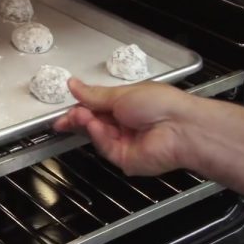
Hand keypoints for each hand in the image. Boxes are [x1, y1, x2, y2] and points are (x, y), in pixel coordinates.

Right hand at [53, 78, 195, 175]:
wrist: (180, 127)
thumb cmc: (156, 103)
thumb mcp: (121, 94)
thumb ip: (93, 94)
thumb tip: (72, 83)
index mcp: (125, 106)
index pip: (95, 108)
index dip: (79, 108)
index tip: (64, 108)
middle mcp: (123, 125)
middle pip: (93, 124)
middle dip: (78, 118)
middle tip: (66, 116)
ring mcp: (124, 143)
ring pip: (96, 135)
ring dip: (87, 124)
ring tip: (81, 115)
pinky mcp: (124, 160)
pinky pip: (105, 147)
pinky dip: (98, 136)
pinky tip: (96, 126)